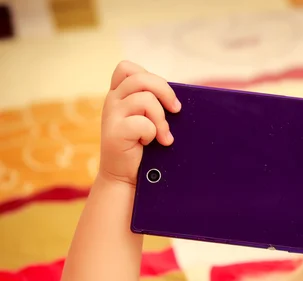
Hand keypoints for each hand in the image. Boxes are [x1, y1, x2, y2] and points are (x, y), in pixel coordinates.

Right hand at [99, 61, 180, 185]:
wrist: (125, 176)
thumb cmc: (141, 147)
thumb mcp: (146, 119)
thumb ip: (153, 103)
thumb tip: (177, 100)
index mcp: (118, 94)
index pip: (127, 68)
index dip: (150, 77)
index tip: (165, 98)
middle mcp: (112, 101)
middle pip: (141, 78)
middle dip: (165, 92)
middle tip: (176, 110)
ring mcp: (111, 116)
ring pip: (145, 100)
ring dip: (161, 119)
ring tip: (163, 136)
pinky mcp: (114, 133)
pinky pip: (142, 123)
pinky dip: (152, 133)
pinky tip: (150, 143)